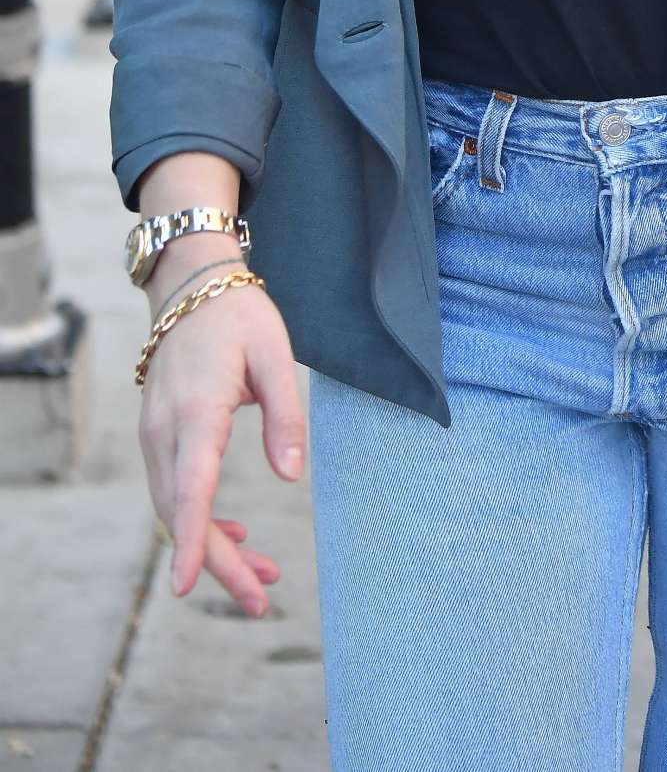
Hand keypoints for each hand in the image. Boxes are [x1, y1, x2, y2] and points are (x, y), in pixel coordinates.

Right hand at [137, 269, 304, 617]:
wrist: (190, 286)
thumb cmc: (238, 316)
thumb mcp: (276, 354)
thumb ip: (284, 416)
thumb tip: (291, 477)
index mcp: (197, 410)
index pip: (190, 486)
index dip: (189, 538)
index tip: (184, 586)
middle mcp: (166, 429)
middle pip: (182, 511)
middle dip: (217, 561)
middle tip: (262, 598)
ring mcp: (156, 433)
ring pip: (176, 506)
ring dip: (213, 545)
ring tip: (264, 575)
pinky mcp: (160, 435)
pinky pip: (175, 489)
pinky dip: (201, 519)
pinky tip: (238, 534)